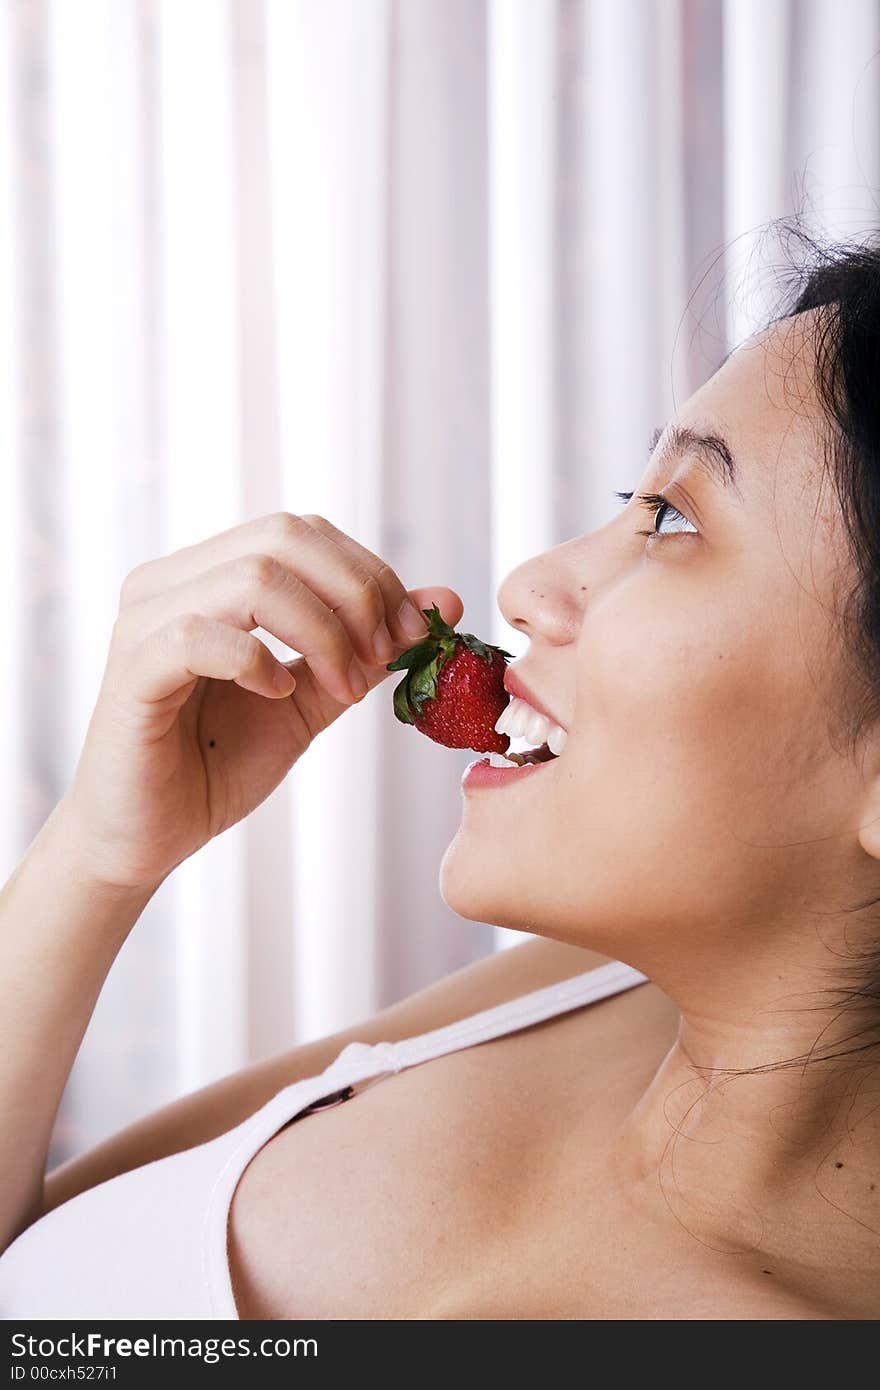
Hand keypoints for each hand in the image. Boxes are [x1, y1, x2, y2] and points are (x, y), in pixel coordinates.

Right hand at [57, 512, 462, 893]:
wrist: (151, 836)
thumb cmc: (219, 762)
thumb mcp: (312, 698)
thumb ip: (367, 647)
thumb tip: (444, 600)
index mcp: (209, 574)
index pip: (303, 532)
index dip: (369, 575)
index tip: (409, 636)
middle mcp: (171, 581)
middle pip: (282, 537)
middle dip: (355, 594)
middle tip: (382, 658)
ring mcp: (144, 621)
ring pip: (252, 578)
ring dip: (321, 632)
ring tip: (342, 686)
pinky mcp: (131, 670)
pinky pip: (199, 636)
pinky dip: (256, 661)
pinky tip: (279, 694)